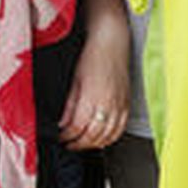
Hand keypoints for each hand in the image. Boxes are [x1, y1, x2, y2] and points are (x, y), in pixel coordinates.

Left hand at [58, 28, 129, 150]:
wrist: (112, 43)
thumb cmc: (93, 56)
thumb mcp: (75, 80)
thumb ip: (70, 105)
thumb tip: (64, 123)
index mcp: (92, 97)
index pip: (77, 127)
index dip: (67, 136)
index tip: (61, 137)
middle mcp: (108, 104)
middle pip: (92, 135)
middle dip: (78, 143)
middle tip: (69, 143)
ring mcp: (119, 105)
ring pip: (107, 135)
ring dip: (93, 143)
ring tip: (83, 143)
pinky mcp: (127, 104)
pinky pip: (120, 129)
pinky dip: (110, 138)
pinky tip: (102, 139)